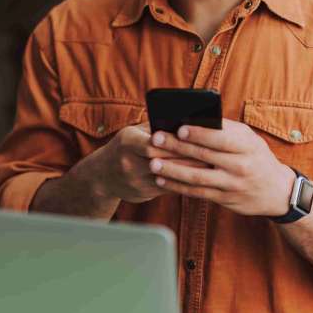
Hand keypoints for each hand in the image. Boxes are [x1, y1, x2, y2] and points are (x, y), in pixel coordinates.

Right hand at [77, 122, 207, 203]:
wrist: (101, 176)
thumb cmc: (124, 147)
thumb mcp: (133, 132)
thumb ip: (154, 126)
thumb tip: (184, 120)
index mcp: (127, 141)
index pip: (154, 143)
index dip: (176, 143)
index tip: (197, 140)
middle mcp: (128, 161)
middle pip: (164, 161)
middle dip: (188, 158)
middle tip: (212, 155)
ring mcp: (134, 180)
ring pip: (168, 177)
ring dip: (189, 172)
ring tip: (210, 168)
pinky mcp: (141, 193)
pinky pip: (167, 188)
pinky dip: (183, 183)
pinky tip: (199, 179)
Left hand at [148, 119, 296, 216]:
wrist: (277, 191)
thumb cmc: (256, 157)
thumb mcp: (250, 139)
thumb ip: (226, 130)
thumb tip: (194, 119)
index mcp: (247, 146)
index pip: (220, 138)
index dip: (199, 134)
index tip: (179, 128)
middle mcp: (241, 166)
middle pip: (204, 156)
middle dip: (177, 148)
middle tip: (155, 140)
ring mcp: (232, 185)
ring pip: (197, 177)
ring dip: (172, 171)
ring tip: (153, 163)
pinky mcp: (225, 200)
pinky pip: (197, 193)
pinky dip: (177, 186)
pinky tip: (162, 180)